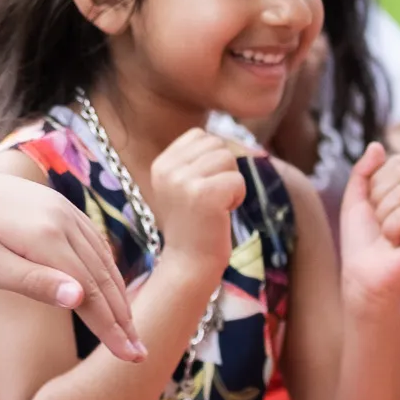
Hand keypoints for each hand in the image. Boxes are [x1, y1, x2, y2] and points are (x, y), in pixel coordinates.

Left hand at [0, 162, 144, 360]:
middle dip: (123, 317)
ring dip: (119, 295)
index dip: (110, 327)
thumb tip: (78, 298)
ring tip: (129, 329)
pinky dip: (106, 269)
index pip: (90, 291)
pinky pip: (92, 241)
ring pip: (102, 258)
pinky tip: (110, 288)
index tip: (129, 358)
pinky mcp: (57, 206)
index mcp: (45, 234)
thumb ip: (31, 281)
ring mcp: (62, 208)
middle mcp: (62, 216)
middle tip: (139, 355)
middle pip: (102, 276)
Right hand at [149, 128, 249, 272]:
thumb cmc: (195, 224)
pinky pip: (238, 180)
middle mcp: (167, 169)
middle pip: (216, 144)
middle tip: (211, 200)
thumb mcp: (186, 185)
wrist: (188, 264)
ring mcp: (184, 181)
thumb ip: (198, 159)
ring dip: (231, 184)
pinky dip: (237, 198)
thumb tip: (231, 139)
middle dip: (224, 170)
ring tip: (215, 207)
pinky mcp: (204, 195)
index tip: (202, 189)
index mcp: (161, 163)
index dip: (212, 160)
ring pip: (229, 159)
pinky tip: (221, 215)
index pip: (200, 136)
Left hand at [340, 142, 399, 308]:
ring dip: (383, 216)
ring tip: (386, 235)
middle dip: (378, 197)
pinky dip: (391, 228)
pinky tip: (395, 243)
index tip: (373, 208)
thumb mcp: (356, 199)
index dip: (374, 184)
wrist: (362, 276)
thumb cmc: (361, 241)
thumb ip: (364, 170)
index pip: (397, 162)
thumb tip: (378, 145)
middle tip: (379, 224)